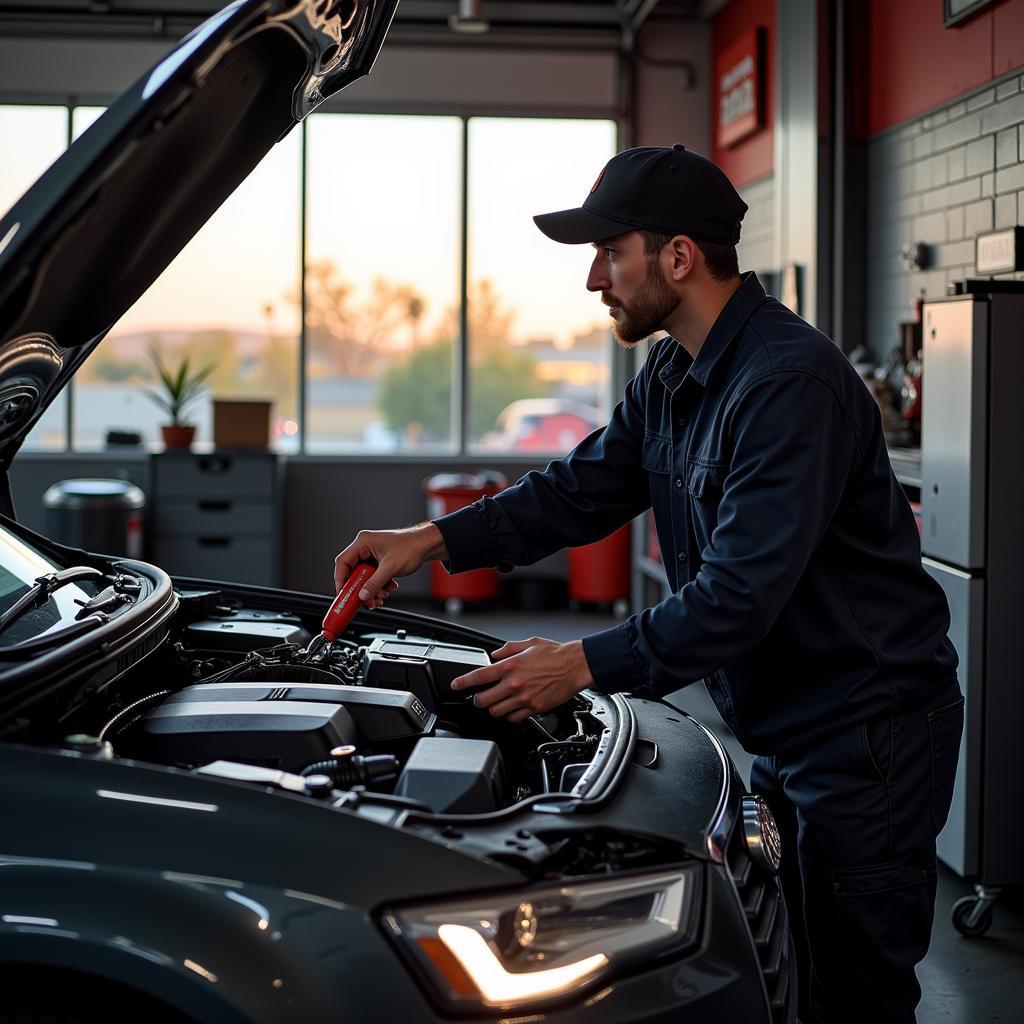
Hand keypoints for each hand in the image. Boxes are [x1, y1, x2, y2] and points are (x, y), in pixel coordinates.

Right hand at [334, 523, 448, 606]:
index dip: (341, 580)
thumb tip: (362, 595)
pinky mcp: (379, 561)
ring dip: (371, 589)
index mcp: (363, 542)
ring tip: (381, 596)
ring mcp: (372, 554)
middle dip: (361, 588)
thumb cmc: (412, 547)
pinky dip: (378, 585)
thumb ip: (374, 583)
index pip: (343, 562)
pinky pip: (373, 576)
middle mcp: (365, 547)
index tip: (343, 593)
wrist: (427, 545)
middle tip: (365, 600)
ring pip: (364, 577)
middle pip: (354, 572)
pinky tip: (388, 588)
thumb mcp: (390, 568)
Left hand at [450, 637, 594, 722]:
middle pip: (484, 700)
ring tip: (497, 702)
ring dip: (493, 708)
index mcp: (511, 666)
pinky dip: (509, 715)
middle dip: (478, 699)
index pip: (479, 677)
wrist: (575, 666)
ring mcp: (524, 698)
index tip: (456, 685)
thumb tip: (494, 654)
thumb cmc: (555, 654)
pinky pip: (514, 718)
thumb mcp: (528, 643)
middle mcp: (515, 684)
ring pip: (497, 711)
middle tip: (479, 697)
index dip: (463, 682)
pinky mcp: (534, 708)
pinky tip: (512, 707)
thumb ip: (508, 649)